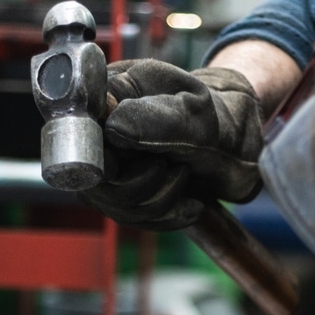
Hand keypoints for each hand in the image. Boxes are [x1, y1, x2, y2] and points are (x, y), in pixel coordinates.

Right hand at [80, 60, 264, 230]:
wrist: (234, 141)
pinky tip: (189, 202)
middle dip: (144, 184)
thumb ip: (156, 117)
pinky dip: (166, 216)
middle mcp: (97, 132)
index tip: (146, 161)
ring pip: (116, 206)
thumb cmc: (215, 115)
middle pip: (96, 181)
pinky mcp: (118, 194)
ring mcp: (105, 167)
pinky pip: (133, 219)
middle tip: (174, 164)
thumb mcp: (195, 110)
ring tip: (183, 174)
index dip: (107, 160)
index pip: (79, 138)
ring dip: (160, 200)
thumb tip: (113, 127)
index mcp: (106, 95)